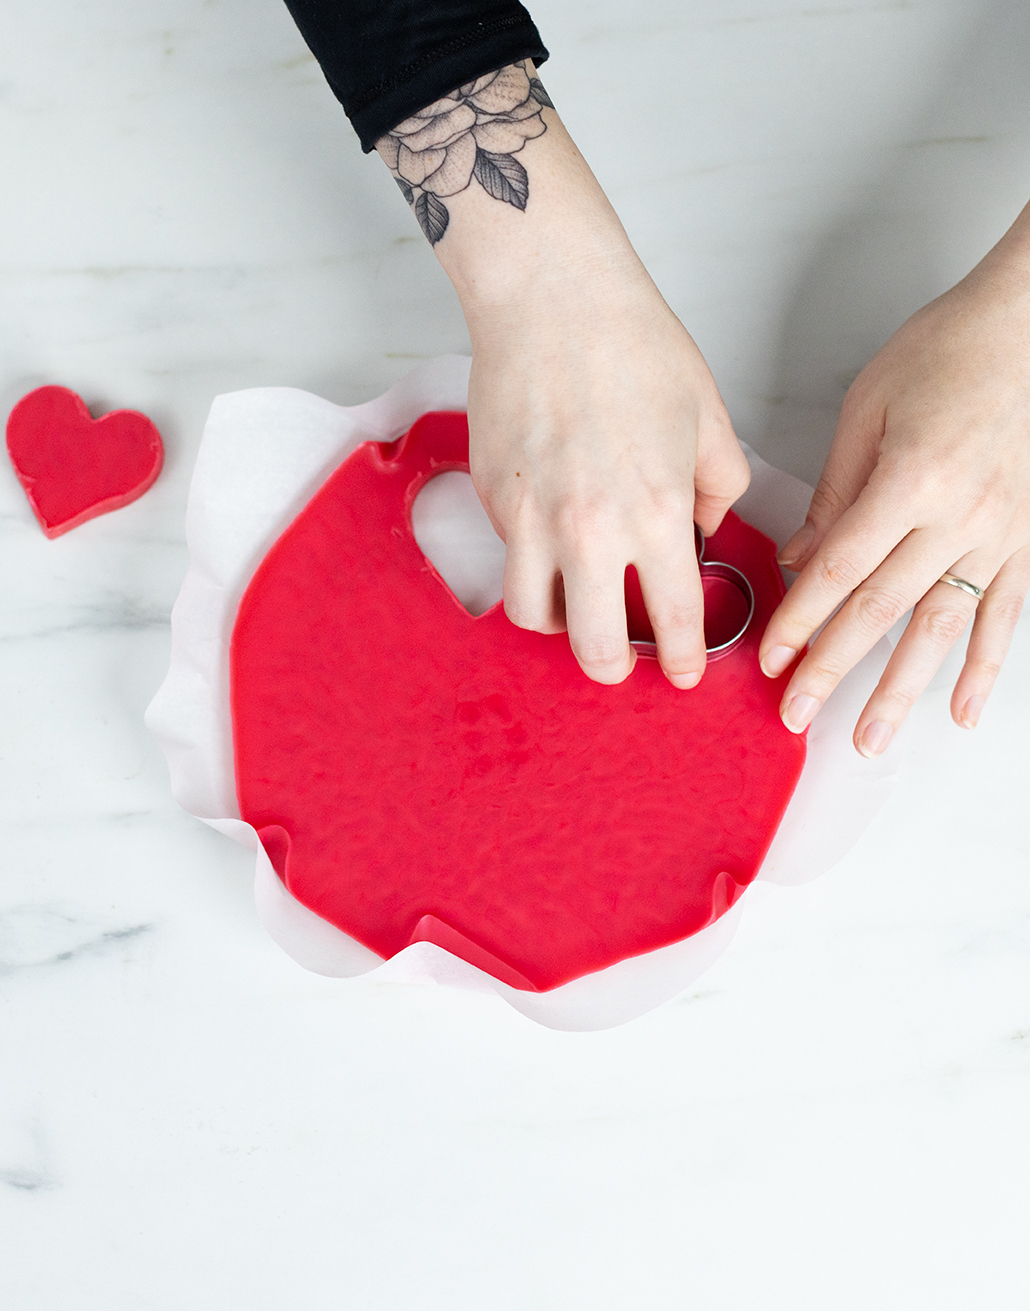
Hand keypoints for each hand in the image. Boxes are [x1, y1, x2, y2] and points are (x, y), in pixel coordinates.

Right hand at [465, 257, 748, 685]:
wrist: (552, 298)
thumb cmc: (631, 344)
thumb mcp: (707, 414)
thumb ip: (719, 482)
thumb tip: (705, 524)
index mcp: (655, 513)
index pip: (674, 617)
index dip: (684, 658)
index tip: (685, 672)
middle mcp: (590, 530)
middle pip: (595, 648)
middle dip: (614, 669)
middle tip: (622, 662)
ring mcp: (531, 518)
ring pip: (533, 617)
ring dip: (558, 626)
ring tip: (574, 606)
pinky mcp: (492, 498)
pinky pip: (507, 558)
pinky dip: (528, 565)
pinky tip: (547, 537)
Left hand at [759, 223, 1029, 754]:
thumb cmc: (947, 351)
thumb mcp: (870, 406)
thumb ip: (835, 489)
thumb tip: (803, 556)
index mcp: (911, 478)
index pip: (842, 569)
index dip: (802, 620)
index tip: (770, 661)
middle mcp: (958, 516)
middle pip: (882, 610)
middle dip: (833, 668)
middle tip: (797, 716)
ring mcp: (999, 535)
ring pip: (941, 628)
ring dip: (901, 690)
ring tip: (868, 739)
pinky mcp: (1026, 541)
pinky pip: (1005, 617)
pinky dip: (983, 669)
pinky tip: (959, 712)